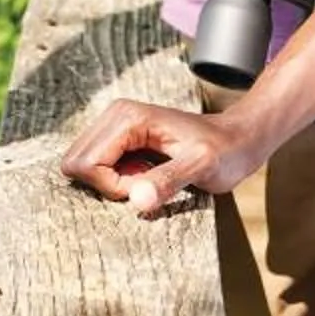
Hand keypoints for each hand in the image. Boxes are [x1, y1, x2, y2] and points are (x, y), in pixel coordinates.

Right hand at [60, 98, 259, 217]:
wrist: (238, 139)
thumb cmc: (224, 152)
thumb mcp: (202, 168)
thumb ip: (168, 181)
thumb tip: (136, 199)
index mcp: (127, 118)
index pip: (86, 163)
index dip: (112, 185)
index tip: (145, 184)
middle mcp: (114, 115)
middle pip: (76, 163)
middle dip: (107, 184)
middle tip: (144, 182)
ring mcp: (114, 125)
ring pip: (82, 166)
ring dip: (111, 183)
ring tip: (146, 177)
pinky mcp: (118, 138)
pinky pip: (96, 167)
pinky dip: (116, 180)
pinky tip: (144, 174)